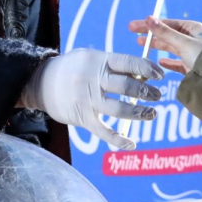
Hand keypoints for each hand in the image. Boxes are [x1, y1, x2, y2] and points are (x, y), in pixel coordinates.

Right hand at [20, 48, 162, 149]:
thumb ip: (113, 64)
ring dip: (139, 113)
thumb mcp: (90, 57)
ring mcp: (88, 100)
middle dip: (146, 92)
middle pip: (127, 86)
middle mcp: (94, 79)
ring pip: (119, 109)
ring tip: (151, 114)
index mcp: (99, 60)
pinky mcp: (82, 118)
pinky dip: (118, 139)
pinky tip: (131, 143)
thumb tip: (142, 73)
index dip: (148, 69)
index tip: (161, 76)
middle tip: (158, 96)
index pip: (129, 63)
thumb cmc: (72, 68)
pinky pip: (103, 131)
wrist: (40, 82)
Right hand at [128, 17, 201, 75]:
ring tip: (141, 44)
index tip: (135, 26)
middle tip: (133, 33)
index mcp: (192, 29)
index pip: (167, 23)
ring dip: (156, 45)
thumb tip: (149, 18)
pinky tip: (160, 62)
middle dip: (151, 34)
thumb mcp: (182, 42)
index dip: (150, 24)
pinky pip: (176, 62)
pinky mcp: (191, 66)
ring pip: (170, 47)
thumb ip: (164, 33)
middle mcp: (192, 39)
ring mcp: (191, 53)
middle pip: (167, 34)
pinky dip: (167, 62)